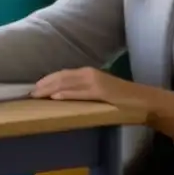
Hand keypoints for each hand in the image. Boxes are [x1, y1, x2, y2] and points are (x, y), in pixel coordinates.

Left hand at [31, 67, 173, 139]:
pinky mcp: (101, 91)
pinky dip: (67, 94)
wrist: (144, 101)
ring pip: (67, 83)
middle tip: (29, 92)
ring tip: (37, 94)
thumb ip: (83, 92)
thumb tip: (62, 96)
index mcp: (88, 73)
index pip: (62, 75)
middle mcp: (89, 74)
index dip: (47, 80)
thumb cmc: (120, 100)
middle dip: (44, 84)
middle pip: (61, 77)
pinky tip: (55, 97)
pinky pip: (80, 93)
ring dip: (50, 88)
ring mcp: (95, 81)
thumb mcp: (97, 93)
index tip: (34, 87)